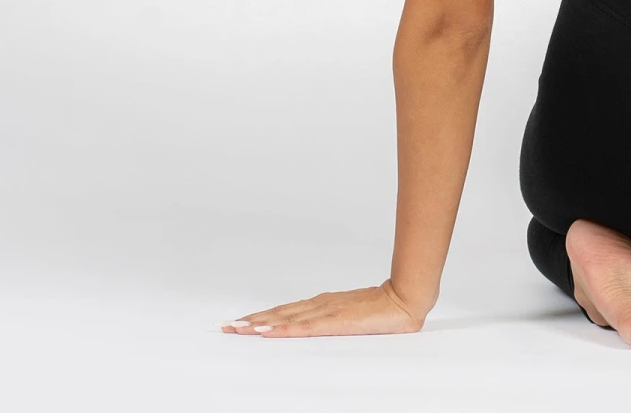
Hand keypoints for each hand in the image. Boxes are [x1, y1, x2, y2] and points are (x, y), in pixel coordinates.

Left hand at [221, 280, 425, 338]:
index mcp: (321, 305)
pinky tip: (267, 331)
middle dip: (251, 321)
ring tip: (238, 328)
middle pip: (278, 314)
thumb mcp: (351, 318)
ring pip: (285, 318)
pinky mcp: (334, 321)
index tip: (239, 322)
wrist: (403, 299)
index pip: (284, 312)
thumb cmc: (381, 309)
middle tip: (227, 326)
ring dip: (260, 324)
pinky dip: (282, 328)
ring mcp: (325, 312)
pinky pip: (302, 327)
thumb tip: (316, 327)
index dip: (260, 317)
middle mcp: (318, 306)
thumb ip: (333, 321)